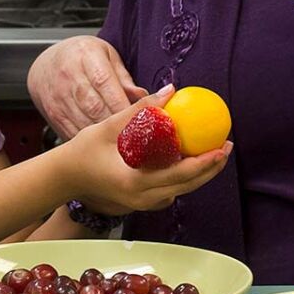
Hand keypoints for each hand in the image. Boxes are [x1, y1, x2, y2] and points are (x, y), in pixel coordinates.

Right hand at [29, 35, 144, 136]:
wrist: (47, 64)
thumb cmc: (82, 58)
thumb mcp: (106, 56)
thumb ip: (124, 79)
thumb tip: (145, 98)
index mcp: (86, 57)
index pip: (104, 82)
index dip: (122, 103)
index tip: (139, 117)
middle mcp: (69, 76)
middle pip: (95, 106)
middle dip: (117, 123)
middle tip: (136, 133)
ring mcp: (59, 97)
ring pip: (85, 123)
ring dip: (105, 136)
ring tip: (123, 141)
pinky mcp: (54, 115)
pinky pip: (74, 132)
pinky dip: (91, 141)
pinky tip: (103, 144)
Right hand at [57, 87, 232, 212]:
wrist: (66, 176)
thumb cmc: (83, 151)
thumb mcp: (110, 125)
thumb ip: (141, 109)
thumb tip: (171, 90)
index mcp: (136, 182)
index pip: (181, 174)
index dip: (206, 162)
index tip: (221, 147)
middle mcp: (143, 198)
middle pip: (189, 186)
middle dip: (212, 167)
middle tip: (226, 146)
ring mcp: (143, 203)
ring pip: (182, 190)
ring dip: (201, 173)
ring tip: (215, 152)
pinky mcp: (142, 201)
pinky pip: (171, 191)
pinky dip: (185, 177)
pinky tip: (191, 160)